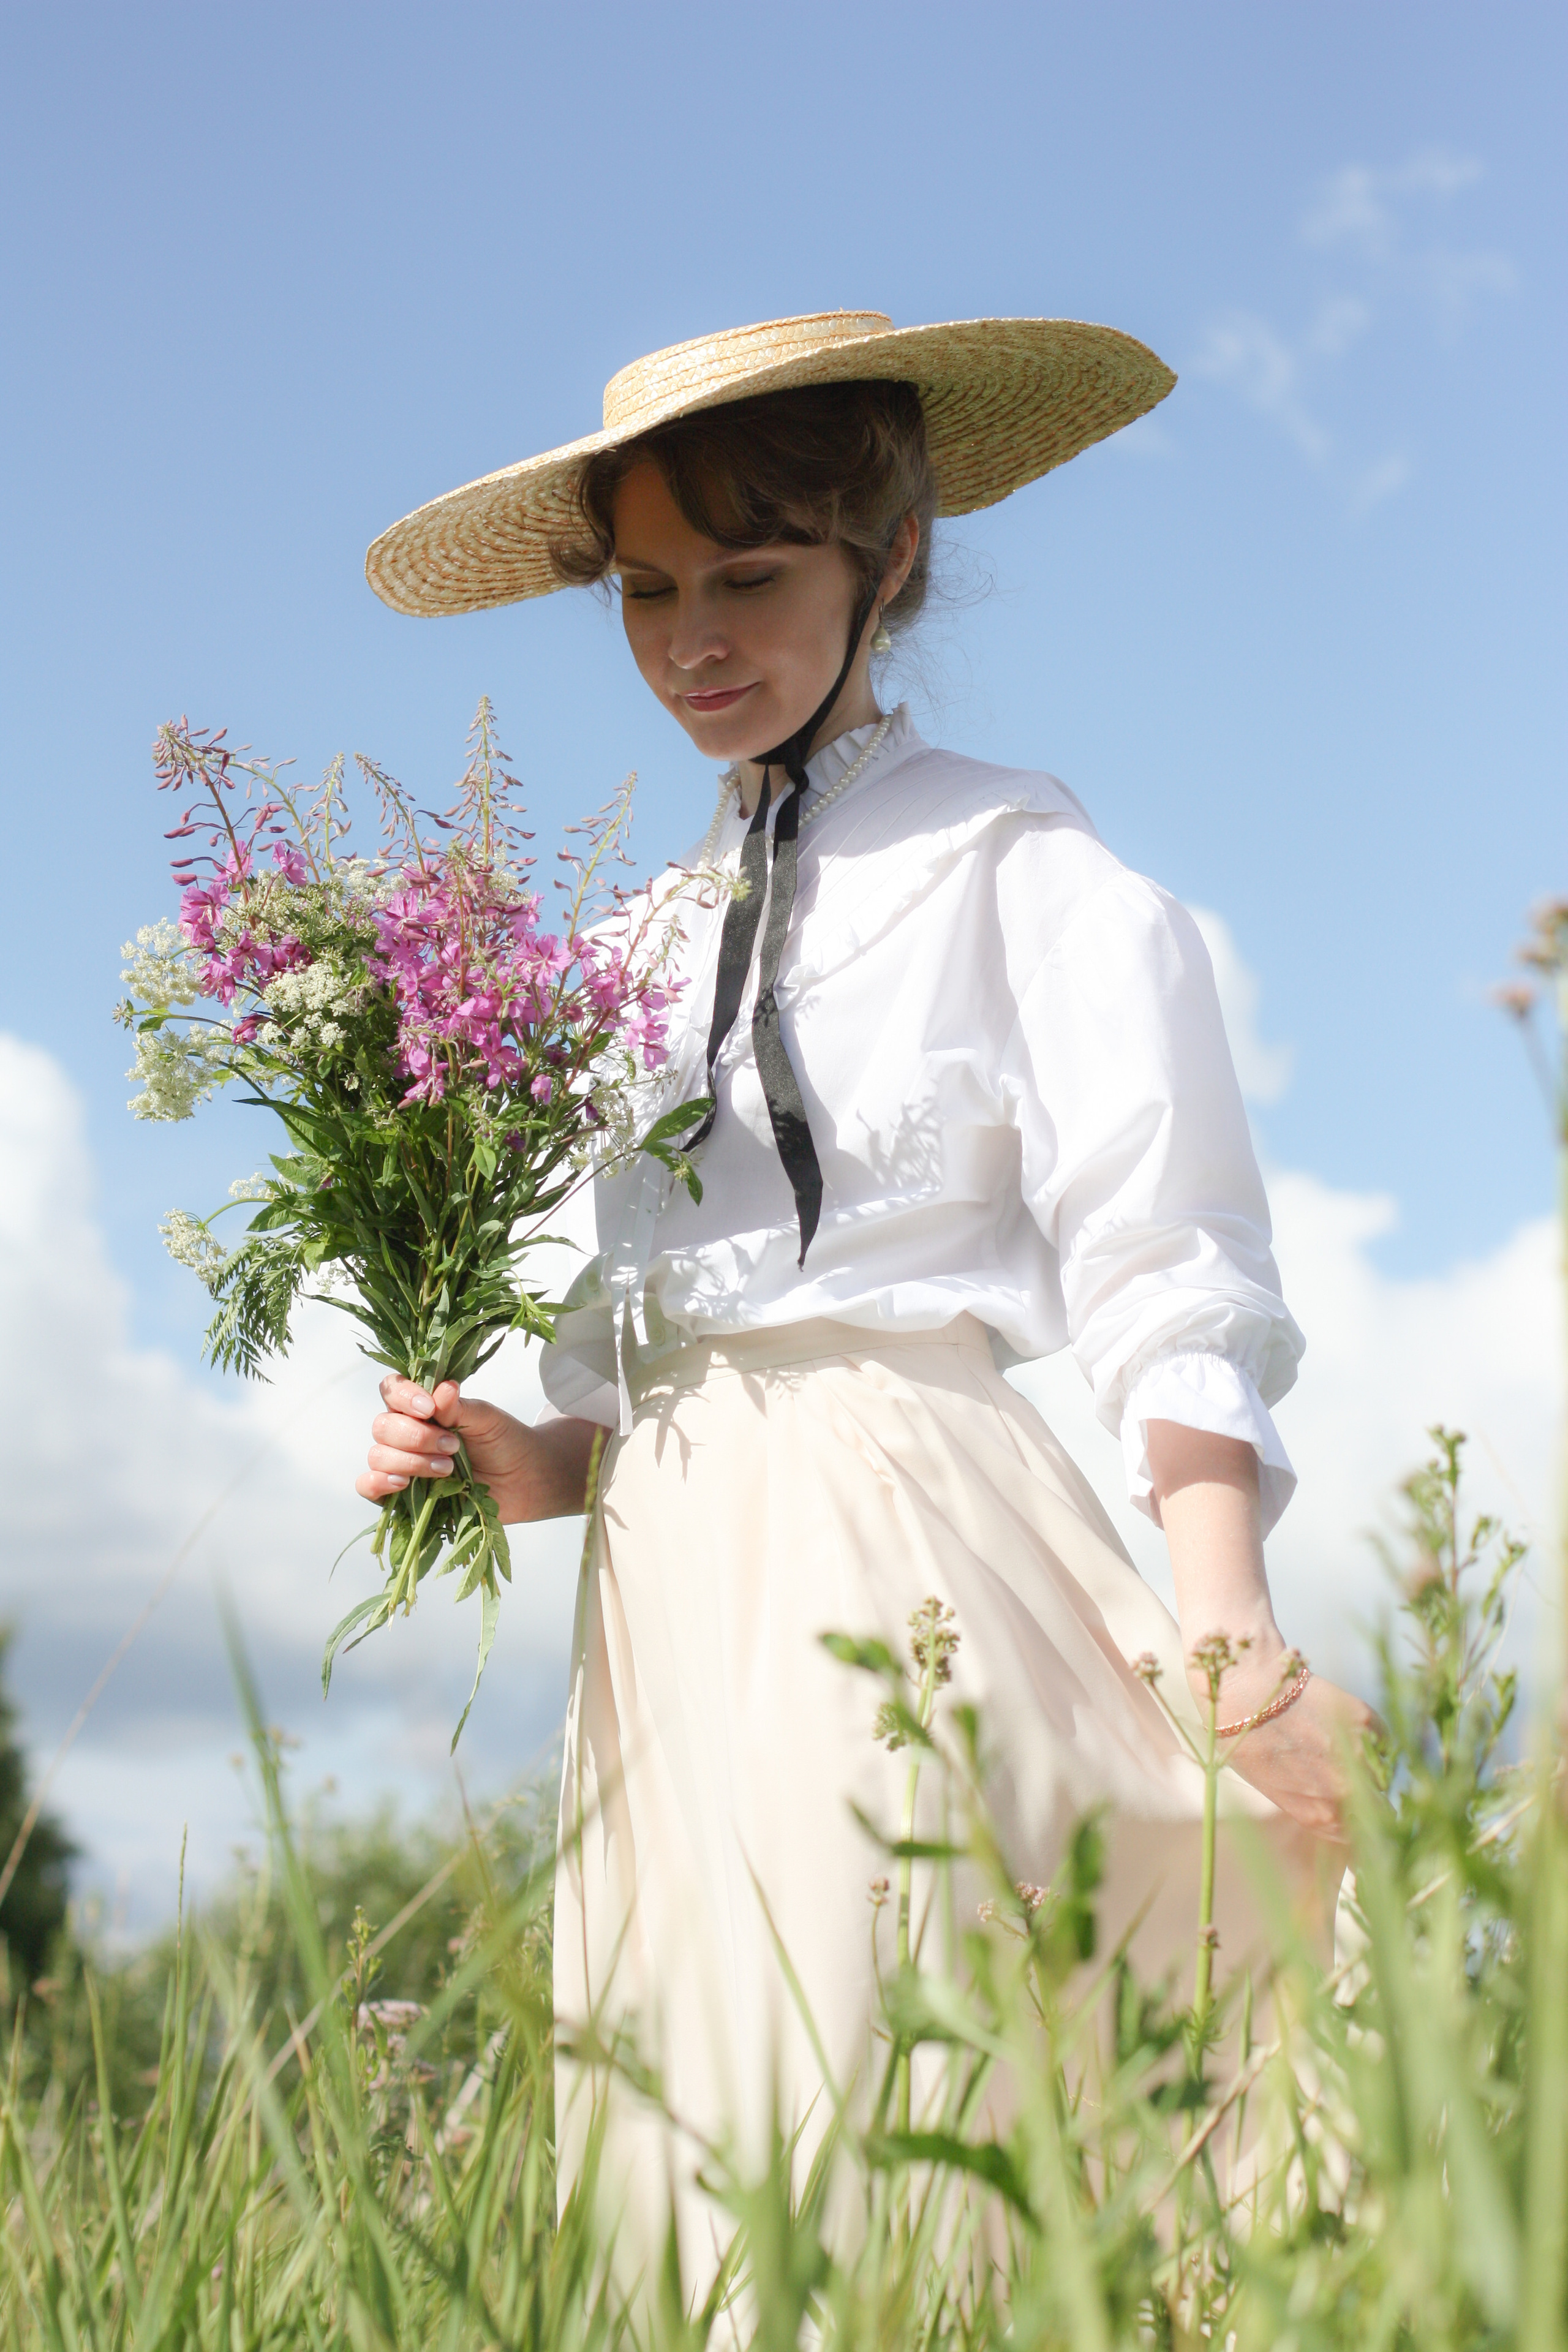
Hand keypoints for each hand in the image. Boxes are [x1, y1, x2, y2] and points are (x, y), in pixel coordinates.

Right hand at [357, 1376, 599, 1522]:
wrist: (524, 1480)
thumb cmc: (504, 1442)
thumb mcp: (487, 1419)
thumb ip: (459, 1407)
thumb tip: (442, 1388)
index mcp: (421, 1407)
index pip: (391, 1390)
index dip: (402, 1397)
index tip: (430, 1409)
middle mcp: (405, 1432)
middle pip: (382, 1427)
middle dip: (415, 1437)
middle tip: (453, 1447)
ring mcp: (401, 1464)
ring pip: (378, 1456)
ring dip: (410, 1462)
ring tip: (447, 1469)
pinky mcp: (401, 1495)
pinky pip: (368, 1487)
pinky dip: (377, 1484)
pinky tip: (401, 1484)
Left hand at [1195, 1642, 1380, 1842]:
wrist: (1244, 1692)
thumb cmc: (1246, 1741)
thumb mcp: (1274, 1789)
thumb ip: (1311, 1805)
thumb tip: (1332, 1807)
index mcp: (1321, 1816)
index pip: (1361, 1839)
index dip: (1363, 1829)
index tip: (1363, 1819)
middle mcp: (1345, 1792)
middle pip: (1382, 1812)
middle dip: (1373, 1802)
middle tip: (1357, 1782)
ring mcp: (1360, 1756)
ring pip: (1382, 1773)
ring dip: (1370, 1765)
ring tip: (1340, 1746)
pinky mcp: (1365, 1722)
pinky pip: (1382, 1739)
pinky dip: (1370, 1735)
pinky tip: (1344, 1724)